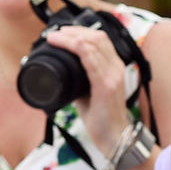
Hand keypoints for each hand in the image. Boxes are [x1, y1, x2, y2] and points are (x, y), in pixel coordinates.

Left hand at [41, 25, 135, 160]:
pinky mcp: (106, 85)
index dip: (81, 32)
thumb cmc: (101, 118)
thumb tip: (59, 73)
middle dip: (73, 31)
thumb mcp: (89, 93)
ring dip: (70, 37)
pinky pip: (90, 59)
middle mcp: (116, 67)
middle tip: (55, 34)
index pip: (100, 39)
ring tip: (54, 38)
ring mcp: (112, 75)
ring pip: (92, 44)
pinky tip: (64, 45)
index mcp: (114, 67)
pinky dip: (75, 48)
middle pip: (97, 37)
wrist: (114, 138)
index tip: (63, 33)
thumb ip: (79, 80)